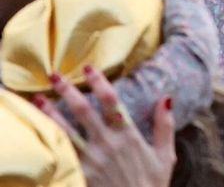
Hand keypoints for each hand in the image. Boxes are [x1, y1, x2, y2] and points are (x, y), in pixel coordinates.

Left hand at [39, 67, 175, 186]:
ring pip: (65, 130)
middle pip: (83, 110)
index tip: (88, 68)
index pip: (112, 101)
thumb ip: (165, 126)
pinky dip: (49, 140)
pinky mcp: (79, 174)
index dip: (99, 82)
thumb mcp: (166, 156)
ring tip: (38, 99)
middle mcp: (106, 144)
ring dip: (50, 113)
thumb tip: (166, 97)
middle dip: (67, 90)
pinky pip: (61, 153)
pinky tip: (39, 132)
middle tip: (54, 75)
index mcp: (128, 136)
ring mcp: (90, 160)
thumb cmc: (150, 186)